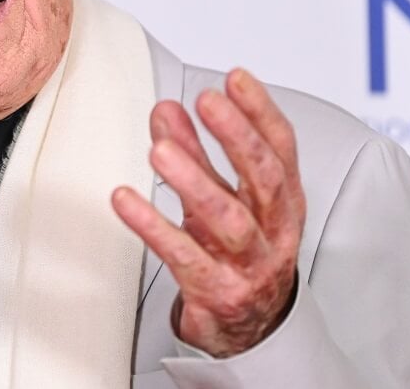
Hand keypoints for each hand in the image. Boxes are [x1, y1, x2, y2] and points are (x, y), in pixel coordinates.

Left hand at [111, 68, 304, 356]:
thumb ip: (195, 152)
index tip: (236, 78)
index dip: (261, 111)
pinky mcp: (218, 292)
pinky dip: (154, 226)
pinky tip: (127, 201)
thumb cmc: (238, 254)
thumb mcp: (220, 197)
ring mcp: (249, 265)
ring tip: (161, 150)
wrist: (249, 329)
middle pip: (264, 179)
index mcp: (282, 203)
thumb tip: (167, 110)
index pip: (281, 149)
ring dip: (194, 180)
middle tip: (208, 102)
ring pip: (228, 219)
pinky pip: (184, 257)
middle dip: (238, 136)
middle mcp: (273, 232)